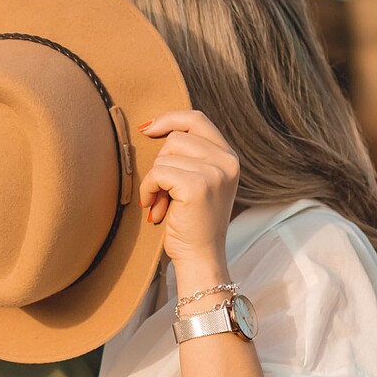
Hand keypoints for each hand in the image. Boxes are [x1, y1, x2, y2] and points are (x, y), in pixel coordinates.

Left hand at [137, 111, 240, 292]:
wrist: (200, 258)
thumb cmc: (191, 222)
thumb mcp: (198, 181)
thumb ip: (189, 155)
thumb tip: (152, 126)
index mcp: (229, 157)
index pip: (197, 119)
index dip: (169, 119)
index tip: (147, 129)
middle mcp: (227, 161)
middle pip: (176, 137)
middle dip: (161, 163)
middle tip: (165, 192)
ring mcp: (215, 173)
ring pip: (165, 155)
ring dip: (154, 179)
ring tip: (163, 203)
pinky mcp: (198, 186)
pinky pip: (157, 173)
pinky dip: (149, 189)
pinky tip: (156, 208)